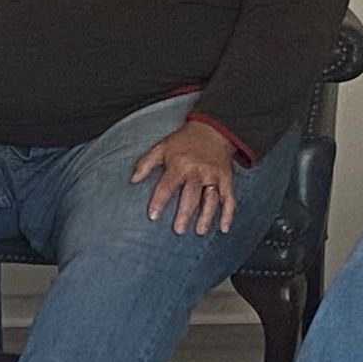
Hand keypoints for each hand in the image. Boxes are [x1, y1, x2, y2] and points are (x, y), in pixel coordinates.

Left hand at [131, 120, 237, 236]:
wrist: (212, 129)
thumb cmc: (183, 140)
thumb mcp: (161, 147)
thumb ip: (146, 163)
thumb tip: (133, 180)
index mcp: (179, 164)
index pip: (167, 185)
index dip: (159, 201)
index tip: (153, 216)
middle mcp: (198, 171)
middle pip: (191, 195)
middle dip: (185, 214)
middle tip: (178, 230)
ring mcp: (213, 176)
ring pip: (211, 199)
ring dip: (206, 217)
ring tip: (199, 232)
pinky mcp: (226, 179)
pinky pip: (229, 198)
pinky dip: (228, 214)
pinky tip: (224, 229)